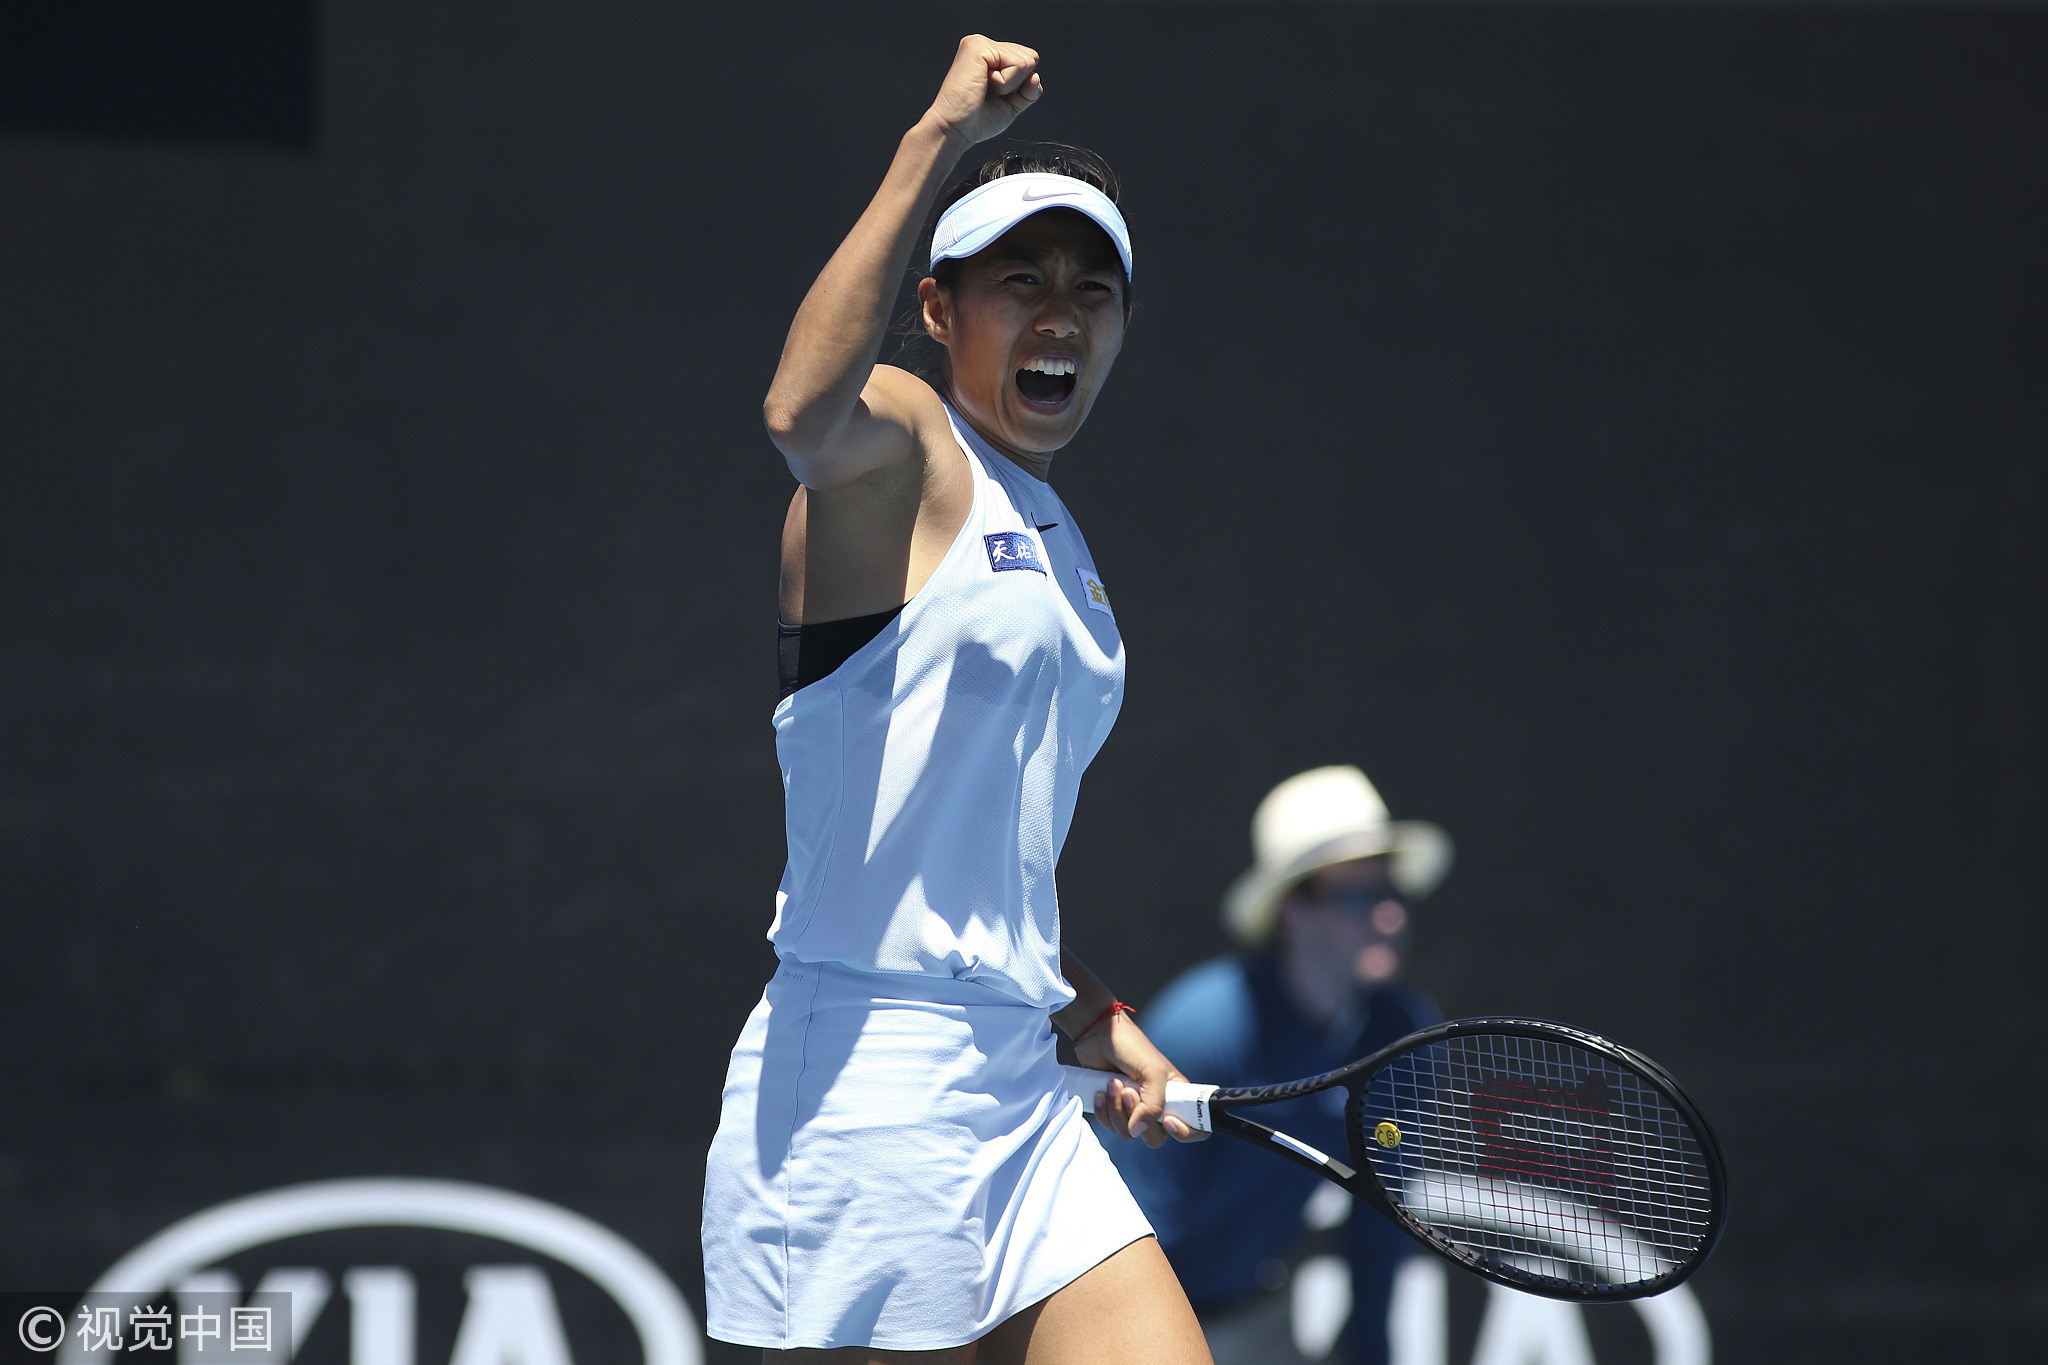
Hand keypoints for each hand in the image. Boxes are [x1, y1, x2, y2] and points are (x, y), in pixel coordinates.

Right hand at [924, 35, 1041, 147]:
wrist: (954, 130)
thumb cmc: (977, 121)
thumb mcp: (1012, 105)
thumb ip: (1029, 90)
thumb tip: (1036, 76)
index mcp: (989, 55)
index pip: (1027, 61)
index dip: (1020, 86)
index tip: (994, 95)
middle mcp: (984, 45)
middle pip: (1030, 58)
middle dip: (1017, 84)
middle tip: (988, 93)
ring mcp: (980, 43)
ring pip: (1026, 61)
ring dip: (1010, 85)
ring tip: (984, 89)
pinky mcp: (979, 48)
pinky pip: (1017, 64)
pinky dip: (1006, 83)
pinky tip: (984, 85)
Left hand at [1074, 1012, 1210, 1148]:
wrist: (1098, 1036)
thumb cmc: (1130, 1045)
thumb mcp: (1152, 1071)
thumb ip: (1153, 1105)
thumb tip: (1138, 1130)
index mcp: (1178, 1095)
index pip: (1195, 1127)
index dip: (1185, 1132)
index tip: (1166, 1120)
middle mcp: (1158, 1106)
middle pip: (1155, 1137)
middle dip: (1138, 1115)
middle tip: (1128, 1091)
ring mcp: (1135, 1110)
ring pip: (1129, 1132)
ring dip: (1117, 1109)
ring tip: (1113, 1083)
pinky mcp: (1114, 1110)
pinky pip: (1110, 1127)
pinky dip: (1104, 1111)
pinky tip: (1101, 1091)